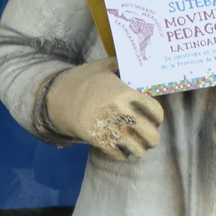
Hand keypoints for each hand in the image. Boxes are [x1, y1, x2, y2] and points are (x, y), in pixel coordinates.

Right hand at [45, 58, 163, 159]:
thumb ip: (122, 64)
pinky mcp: (99, 141)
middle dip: (153, 139)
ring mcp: (111, 129)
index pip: (155, 111)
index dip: (158, 118)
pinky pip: (120, 155)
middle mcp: (121, 113)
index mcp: (126, 94)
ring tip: (138, 145)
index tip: (156, 121)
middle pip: (151, 134)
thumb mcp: (103, 67)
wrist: (57, 98)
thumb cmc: (82, 80)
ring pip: (138, 149)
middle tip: (150, 138)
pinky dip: (123, 154)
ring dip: (140, 149)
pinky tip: (122, 148)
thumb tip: (137, 60)